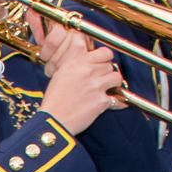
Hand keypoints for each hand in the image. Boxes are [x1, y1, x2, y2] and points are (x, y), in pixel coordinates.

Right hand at [34, 18, 123, 132]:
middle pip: (110, 65)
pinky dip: (117, 102)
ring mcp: (95, 86)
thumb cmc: (54, 100)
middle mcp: (88, 71)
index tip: (104, 64)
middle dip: (107, 73)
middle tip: (102, 80)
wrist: (53, 119)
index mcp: (77, 63)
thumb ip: (76, 65)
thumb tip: (87, 61)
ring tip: (107, 89)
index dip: (106, 58)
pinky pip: (117, 99)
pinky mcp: (101, 101)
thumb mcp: (60, 74)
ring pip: (117, 78)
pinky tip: (113, 103)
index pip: (104, 52)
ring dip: (114, 84)